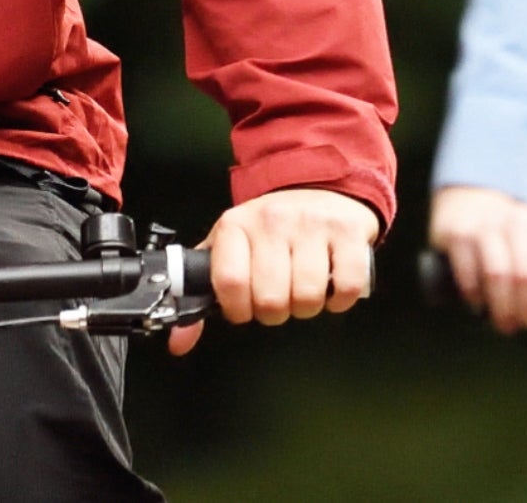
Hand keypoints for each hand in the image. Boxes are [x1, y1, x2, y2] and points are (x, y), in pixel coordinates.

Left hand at [168, 188, 377, 356]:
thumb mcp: (230, 248)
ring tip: (304, 290)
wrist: (317, 183)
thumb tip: (179, 341)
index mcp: (236, 225)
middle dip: (275, 312)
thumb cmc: (270, 227)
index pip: (229, 282)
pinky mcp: (347, 231)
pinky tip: (331, 287)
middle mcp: (272, 221)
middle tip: (278, 299)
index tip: (244, 308)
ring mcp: (312, 224)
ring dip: (307, 307)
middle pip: (271, 299)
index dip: (237, 309)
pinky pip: (346, 288)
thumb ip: (202, 294)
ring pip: (308, 297)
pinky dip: (340, 300)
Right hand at [426, 185, 526, 334]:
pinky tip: (480, 303)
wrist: (471, 201)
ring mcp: (486, 226)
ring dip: (503, 308)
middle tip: (525, 323)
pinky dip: (476, 296)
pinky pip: (469, 274)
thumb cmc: (516, 237)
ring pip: (498, 275)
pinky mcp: (458, 235)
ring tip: (505, 323)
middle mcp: (518, 220)